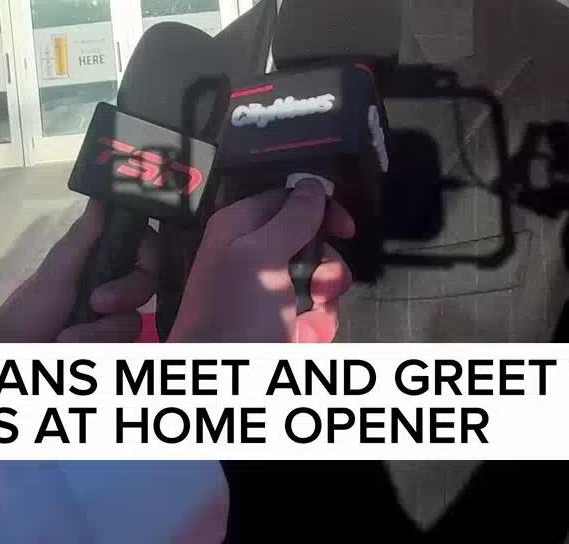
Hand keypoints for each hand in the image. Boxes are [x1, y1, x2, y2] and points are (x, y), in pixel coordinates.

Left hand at [0, 200, 156, 343]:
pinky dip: (96, 346)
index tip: (139, 260)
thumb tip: (104, 194)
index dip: (150, 253)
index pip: (146, 248)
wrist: (12, 354)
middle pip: (148, 285)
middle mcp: (113, 289)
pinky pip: (123, 345)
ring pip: (133, 321)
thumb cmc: (28, 310)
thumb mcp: (55, 273)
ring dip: (98, 332)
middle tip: (96, 303)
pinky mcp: (110, 346)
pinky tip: (70, 347)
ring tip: (64, 338)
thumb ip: (83, 238)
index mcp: (102, 261)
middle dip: (126, 293)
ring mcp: (113, 321)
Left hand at [170, 182, 355, 343]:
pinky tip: (303, 337)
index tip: (346, 230)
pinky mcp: (283, 322)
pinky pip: (317, 313)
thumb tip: (312, 185)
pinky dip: (317, 326)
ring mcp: (270, 292)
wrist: (222, 383)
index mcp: (240, 228)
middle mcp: (254, 255)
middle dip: (325, 268)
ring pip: (320, 280)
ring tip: (305, 321)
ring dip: (323, 302)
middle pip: (313, 243)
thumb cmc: (234, 315)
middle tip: (319, 287)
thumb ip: (291, 219)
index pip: (290, 200)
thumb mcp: (260, 257)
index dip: (321, 211)